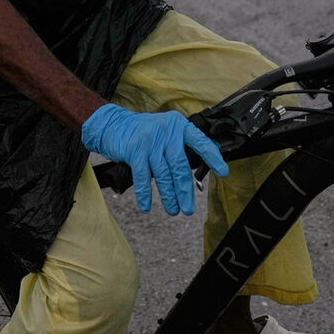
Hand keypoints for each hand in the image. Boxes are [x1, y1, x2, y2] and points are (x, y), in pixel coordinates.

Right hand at [81, 104, 228, 214]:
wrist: (111, 123)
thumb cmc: (142, 131)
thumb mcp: (165, 130)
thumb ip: (182, 143)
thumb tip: (208, 157)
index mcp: (177, 125)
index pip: (199, 141)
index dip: (212, 157)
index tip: (222, 172)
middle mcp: (165, 132)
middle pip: (180, 166)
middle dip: (184, 191)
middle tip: (188, 208)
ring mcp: (149, 141)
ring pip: (163, 174)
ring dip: (168, 196)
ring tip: (173, 210)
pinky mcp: (134, 150)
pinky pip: (143, 177)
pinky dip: (145, 194)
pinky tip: (147, 205)